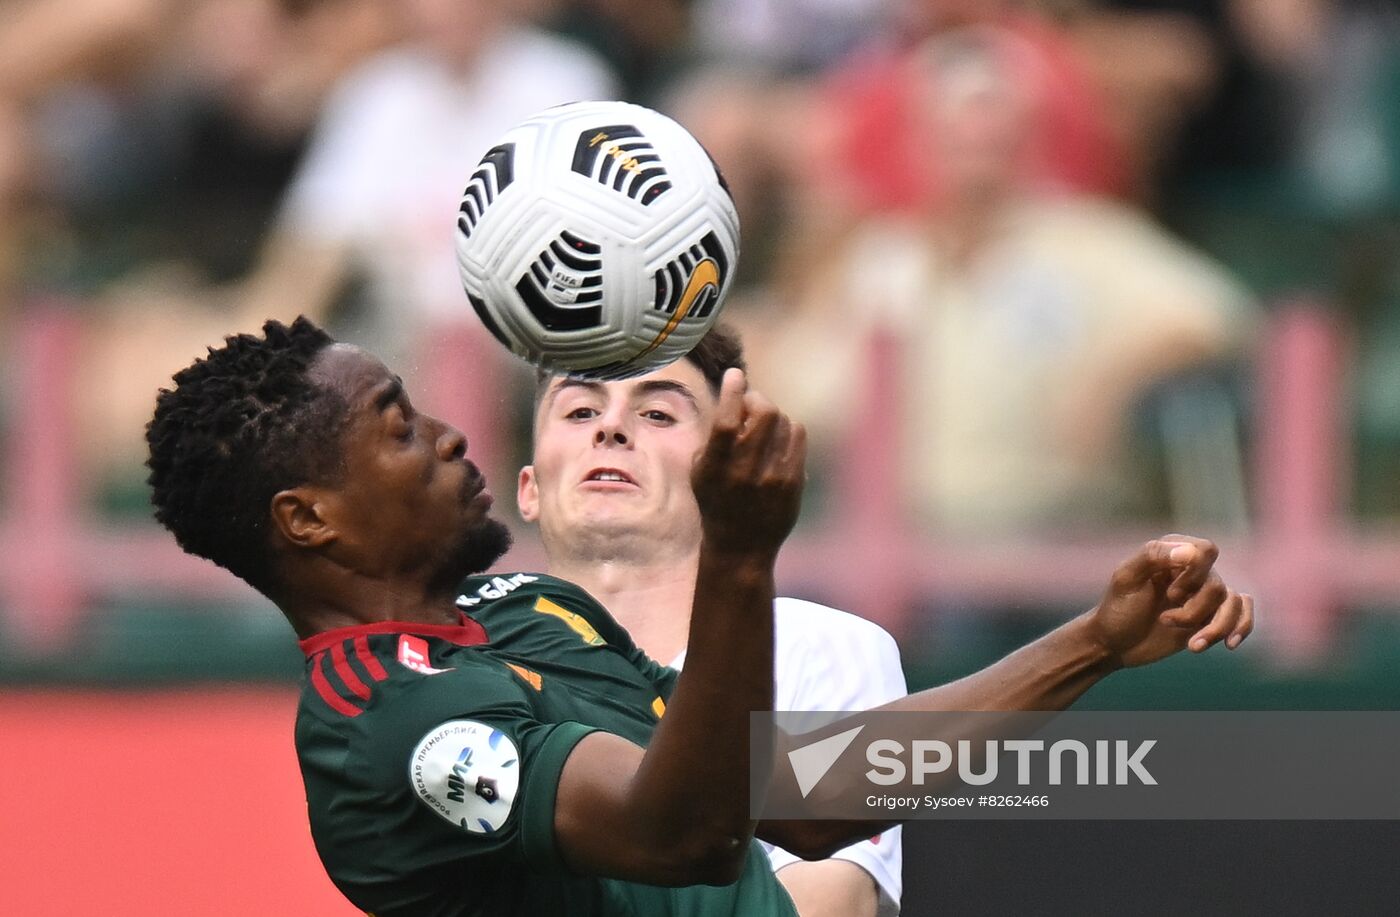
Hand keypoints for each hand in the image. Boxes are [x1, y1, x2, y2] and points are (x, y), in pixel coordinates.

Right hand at [691, 368, 806, 559]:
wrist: (741, 545)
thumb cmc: (715, 501)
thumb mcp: (701, 471)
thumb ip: (713, 436)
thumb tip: (733, 395)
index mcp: (716, 468)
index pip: (727, 422)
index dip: (732, 391)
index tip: (735, 375)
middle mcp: (746, 472)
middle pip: (763, 412)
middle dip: (756, 400)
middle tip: (749, 404)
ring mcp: (774, 477)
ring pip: (783, 420)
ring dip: (771, 416)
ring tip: (762, 429)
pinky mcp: (794, 481)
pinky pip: (797, 435)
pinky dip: (786, 430)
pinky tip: (776, 441)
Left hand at [1087, 534, 1253, 668]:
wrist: (1115, 643)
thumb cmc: (1118, 608)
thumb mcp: (1126, 579)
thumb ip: (1152, 556)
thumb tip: (1189, 552)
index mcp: (1173, 552)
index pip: (1206, 551)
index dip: (1195, 574)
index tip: (1171, 594)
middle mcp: (1193, 570)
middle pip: (1217, 585)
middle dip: (1195, 610)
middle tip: (1165, 619)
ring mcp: (1203, 594)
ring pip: (1233, 603)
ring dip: (1215, 628)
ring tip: (1193, 646)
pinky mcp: (1210, 616)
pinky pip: (1242, 613)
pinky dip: (1242, 627)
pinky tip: (1230, 644)